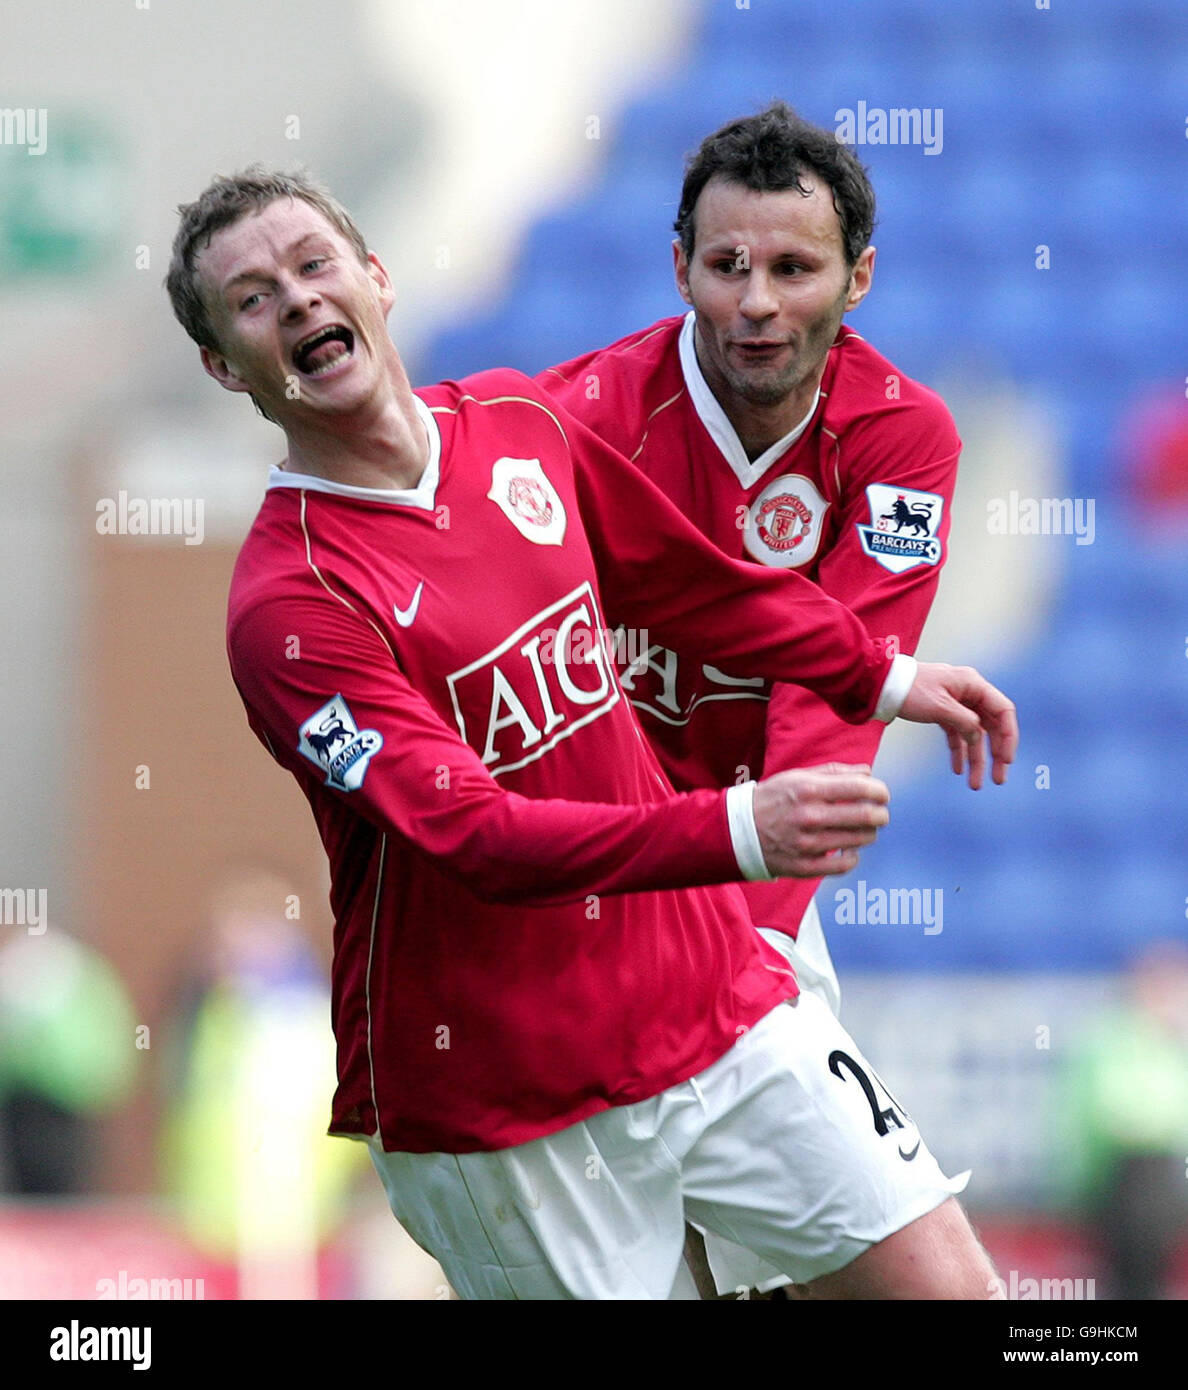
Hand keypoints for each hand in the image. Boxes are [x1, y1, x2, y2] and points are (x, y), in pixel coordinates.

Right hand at [753, 763, 889, 877]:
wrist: (739, 831)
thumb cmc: (773, 800)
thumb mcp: (797, 776)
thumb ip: (834, 772)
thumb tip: (867, 773)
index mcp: (808, 790)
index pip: (859, 788)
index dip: (879, 791)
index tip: (882, 794)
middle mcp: (810, 816)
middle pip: (865, 815)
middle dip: (881, 814)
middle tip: (880, 813)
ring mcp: (808, 844)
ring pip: (860, 840)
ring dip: (869, 833)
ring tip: (862, 829)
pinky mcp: (807, 866)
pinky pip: (845, 864)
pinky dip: (853, 856)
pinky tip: (848, 848)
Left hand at [897, 662, 1017, 788]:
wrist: (879, 684)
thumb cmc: (909, 689)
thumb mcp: (940, 707)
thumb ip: (965, 722)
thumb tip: (979, 736)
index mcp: (973, 684)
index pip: (1003, 712)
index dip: (1008, 737)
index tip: (1006, 760)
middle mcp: (968, 692)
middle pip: (991, 727)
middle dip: (995, 755)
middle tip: (998, 780)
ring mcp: (956, 702)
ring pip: (973, 734)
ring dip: (976, 759)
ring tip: (975, 785)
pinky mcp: (941, 712)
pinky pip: (956, 734)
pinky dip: (958, 751)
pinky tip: (958, 770)